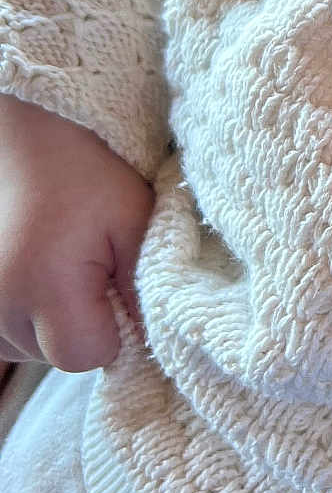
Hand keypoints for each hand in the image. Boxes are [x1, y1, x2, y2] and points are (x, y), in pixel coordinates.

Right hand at [0, 95, 153, 369]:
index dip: (112, 328)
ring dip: (51, 315)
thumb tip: (157, 340)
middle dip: (83, 319)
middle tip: (87, 260)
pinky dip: (26, 309)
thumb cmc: (84, 170)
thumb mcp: (135, 218)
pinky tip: (36, 266)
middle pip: (56, 353)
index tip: (115, 282)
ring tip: (57, 256)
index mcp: (38, 287)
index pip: (85, 356)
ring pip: (30, 344)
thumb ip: (148, 286)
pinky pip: (8, 330)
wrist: (24, 137)